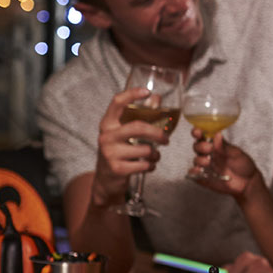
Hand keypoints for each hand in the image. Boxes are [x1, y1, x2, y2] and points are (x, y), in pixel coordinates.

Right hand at [91, 88, 167, 209]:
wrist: (106, 180)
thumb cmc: (119, 151)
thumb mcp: (124, 133)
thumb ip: (139, 117)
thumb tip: (156, 97)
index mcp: (108, 124)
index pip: (117, 103)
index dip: (132, 94)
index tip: (147, 92)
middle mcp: (106, 136)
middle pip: (138, 127)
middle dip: (158, 133)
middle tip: (166, 139)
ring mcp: (110, 153)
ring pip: (145, 149)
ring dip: (156, 154)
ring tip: (154, 156)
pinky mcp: (117, 169)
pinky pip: (144, 165)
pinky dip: (151, 165)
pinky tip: (148, 166)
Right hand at [188, 129, 258, 196]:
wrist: (248, 182)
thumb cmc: (243, 165)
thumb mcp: (236, 154)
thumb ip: (224, 147)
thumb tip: (217, 134)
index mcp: (216, 145)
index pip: (203, 136)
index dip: (197, 132)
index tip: (197, 131)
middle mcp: (209, 154)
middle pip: (197, 147)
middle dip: (200, 146)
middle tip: (209, 148)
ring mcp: (206, 166)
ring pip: (196, 159)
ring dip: (200, 159)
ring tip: (208, 161)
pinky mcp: (203, 177)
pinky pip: (194, 174)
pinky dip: (194, 172)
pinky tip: (199, 171)